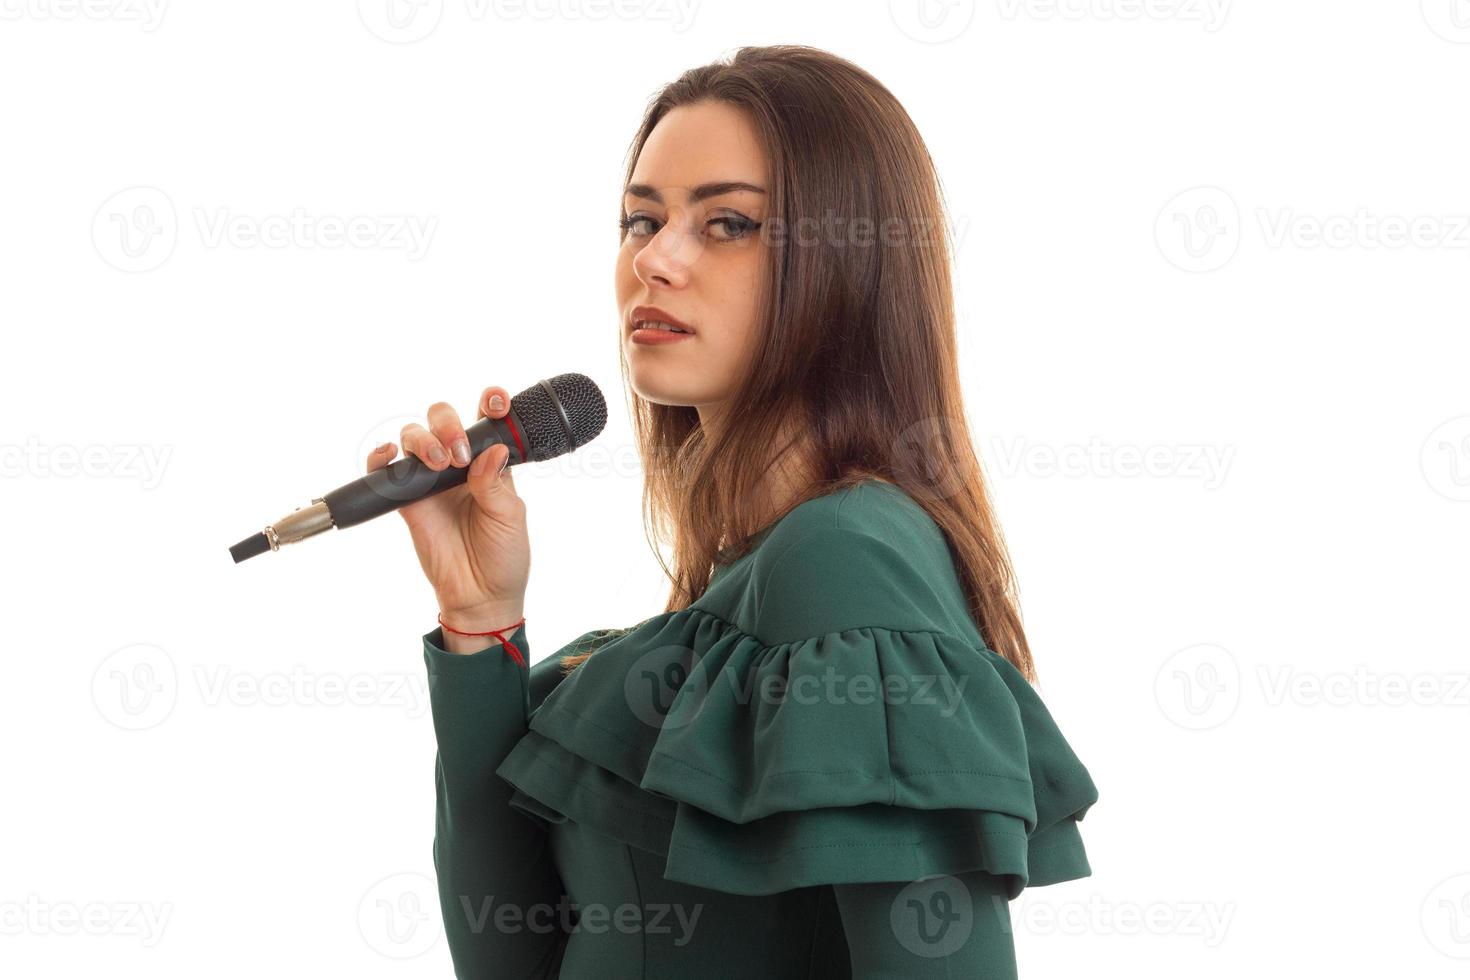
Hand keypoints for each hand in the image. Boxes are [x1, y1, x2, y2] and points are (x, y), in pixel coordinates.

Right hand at [365, 386, 528, 629]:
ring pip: (414, 437)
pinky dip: (381, 456)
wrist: (480, 597)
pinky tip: (389, 454)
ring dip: (424, 440)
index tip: (496, 400)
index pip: (487, 422)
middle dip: (447, 425)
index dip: (490, 403)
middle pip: (442, 420)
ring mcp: (430, 481)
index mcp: (491, 464)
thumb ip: (496, 482)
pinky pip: (385, 470)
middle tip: (458, 454)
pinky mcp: (406, 500)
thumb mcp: (510, 517)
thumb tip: (491, 450)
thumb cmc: (503, 556)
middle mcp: (458, 466)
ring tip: (439, 464)